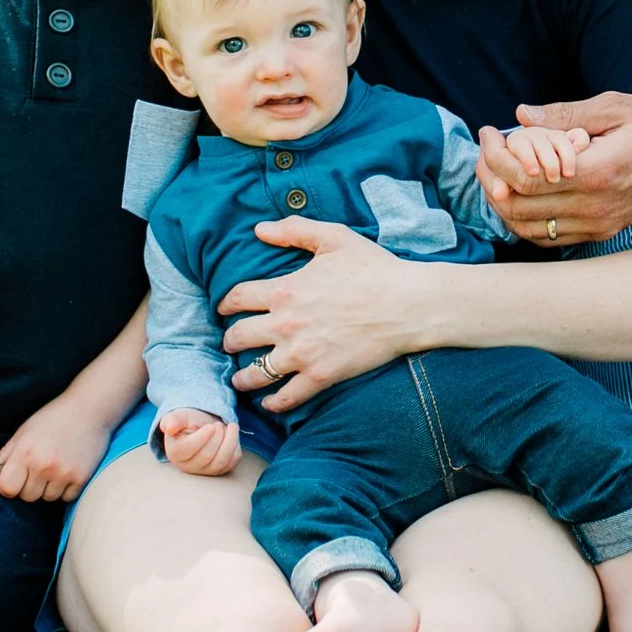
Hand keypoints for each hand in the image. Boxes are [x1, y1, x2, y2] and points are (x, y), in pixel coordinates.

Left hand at [0, 389, 121, 502]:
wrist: (89, 408)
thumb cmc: (53, 418)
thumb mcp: (24, 432)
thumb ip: (4, 455)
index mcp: (25, 453)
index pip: (7, 489)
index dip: (9, 486)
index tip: (16, 478)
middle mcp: (43, 465)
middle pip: (27, 497)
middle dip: (30, 486)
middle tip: (39, 467)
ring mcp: (63, 473)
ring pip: (47, 498)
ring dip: (49, 487)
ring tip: (56, 466)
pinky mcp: (81, 478)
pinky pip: (66, 497)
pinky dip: (66, 488)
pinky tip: (68, 469)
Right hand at [158, 408, 240, 475]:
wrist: (203, 426)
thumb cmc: (189, 422)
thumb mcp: (179, 417)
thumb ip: (172, 420)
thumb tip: (169, 428)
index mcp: (175, 453)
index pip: (189, 449)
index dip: (203, 436)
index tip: (210, 426)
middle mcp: (189, 466)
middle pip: (207, 455)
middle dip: (217, 435)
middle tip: (218, 424)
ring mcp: (205, 470)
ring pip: (221, 461)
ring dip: (230, 440)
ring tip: (230, 427)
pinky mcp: (220, 470)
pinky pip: (232, 461)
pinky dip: (236, 446)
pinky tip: (232, 435)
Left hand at [219, 218, 421, 411]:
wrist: (406, 304)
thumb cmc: (373, 268)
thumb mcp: (333, 238)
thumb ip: (294, 230)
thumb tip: (259, 229)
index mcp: (284, 290)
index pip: (237, 299)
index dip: (225, 304)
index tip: (224, 310)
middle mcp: (285, 324)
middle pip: (238, 337)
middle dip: (229, 340)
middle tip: (230, 342)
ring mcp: (302, 354)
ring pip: (255, 372)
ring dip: (242, 376)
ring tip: (240, 378)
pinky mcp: (321, 376)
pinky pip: (286, 397)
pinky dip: (273, 403)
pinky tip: (269, 403)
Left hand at [481, 91, 631, 245]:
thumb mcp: (616, 107)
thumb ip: (566, 114)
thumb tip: (521, 116)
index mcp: (597, 171)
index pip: (526, 176)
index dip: (496, 156)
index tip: (489, 132)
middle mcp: (595, 206)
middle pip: (518, 206)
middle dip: (490, 177)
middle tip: (486, 150)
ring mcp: (598, 224)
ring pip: (527, 228)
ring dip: (503, 202)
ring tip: (496, 170)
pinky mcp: (601, 232)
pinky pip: (548, 237)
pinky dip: (524, 219)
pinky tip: (520, 193)